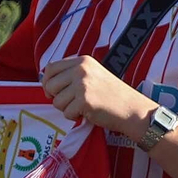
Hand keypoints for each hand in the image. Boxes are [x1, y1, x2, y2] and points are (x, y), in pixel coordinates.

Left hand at [40, 55, 155, 134]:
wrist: (132, 109)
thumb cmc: (111, 95)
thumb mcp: (92, 75)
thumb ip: (72, 74)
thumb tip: (45, 81)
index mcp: (82, 61)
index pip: (50, 68)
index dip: (48, 82)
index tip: (53, 92)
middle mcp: (81, 69)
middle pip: (50, 85)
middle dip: (56, 97)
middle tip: (71, 102)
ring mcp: (82, 84)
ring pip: (56, 101)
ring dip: (67, 109)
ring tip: (83, 106)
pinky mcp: (84, 100)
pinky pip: (66, 113)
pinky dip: (74, 117)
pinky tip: (88, 113)